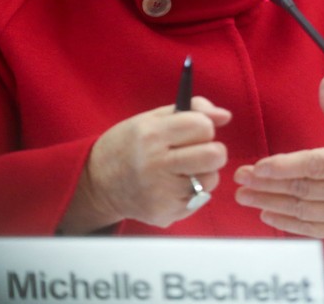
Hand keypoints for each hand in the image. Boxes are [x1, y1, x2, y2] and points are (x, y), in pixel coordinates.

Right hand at [61, 96, 230, 232]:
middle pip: (214, 155)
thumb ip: (191, 110)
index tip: (194, 129)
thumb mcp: (152, 118)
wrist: (98, 183)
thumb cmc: (128, 145)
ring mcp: (161, 193)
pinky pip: (199, 199)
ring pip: (211, 179)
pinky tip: (173, 185)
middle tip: (198, 150)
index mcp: (151, 135)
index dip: (204, 126)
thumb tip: (225, 116)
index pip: (202, 126)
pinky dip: (193, 191)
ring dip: (204, 172)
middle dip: (213, 150)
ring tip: (182, 169)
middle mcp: (156, 165)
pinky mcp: (165, 214)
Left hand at [234, 74, 323, 240]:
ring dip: (271, 203)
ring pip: (304, 211)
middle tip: (241, 178)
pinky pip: (313, 230)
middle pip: (304, 189)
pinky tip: (267, 214)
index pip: (317, 165)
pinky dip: (288, 224)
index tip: (259, 166)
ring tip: (245, 196)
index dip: (286, 166)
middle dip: (268, 184)